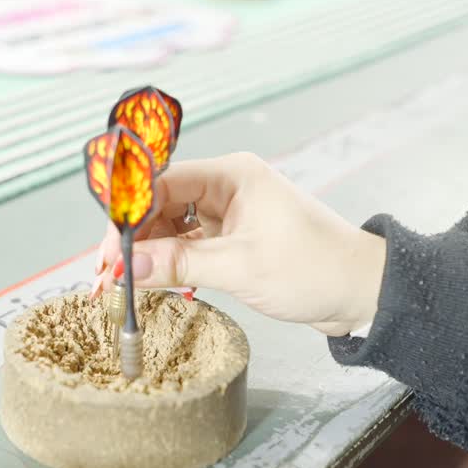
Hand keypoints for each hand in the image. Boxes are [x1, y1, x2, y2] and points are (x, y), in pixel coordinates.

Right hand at [94, 152, 385, 335]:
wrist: (360, 292)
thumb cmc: (316, 269)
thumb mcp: (241, 268)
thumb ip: (180, 264)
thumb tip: (129, 267)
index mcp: (233, 175)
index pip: (161, 182)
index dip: (127, 214)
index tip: (107, 248)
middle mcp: (227, 186)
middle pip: (159, 204)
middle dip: (132, 239)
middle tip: (107, 275)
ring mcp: (229, 212)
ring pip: (169, 225)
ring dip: (147, 253)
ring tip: (124, 285)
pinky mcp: (233, 238)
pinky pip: (186, 244)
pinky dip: (168, 263)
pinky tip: (152, 283)